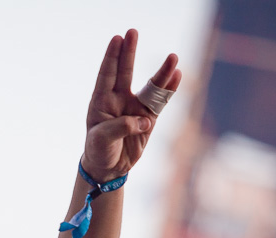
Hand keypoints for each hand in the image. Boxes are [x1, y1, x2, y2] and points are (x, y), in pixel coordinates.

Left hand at [83, 29, 181, 181]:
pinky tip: (177, 76)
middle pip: (126, 72)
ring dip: (161, 73)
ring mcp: (135, 107)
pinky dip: (170, 90)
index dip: (112, 57)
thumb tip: (143, 121)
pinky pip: (161, 102)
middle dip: (129, 52)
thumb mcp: (101, 140)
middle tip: (132, 32)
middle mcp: (118, 100)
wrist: (109, 168)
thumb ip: (120, 127)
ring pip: (149, 86)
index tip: (117, 38)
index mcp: (101, 101)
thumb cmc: (98, 150)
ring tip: (173, 57)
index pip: (107, 75)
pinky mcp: (148, 119)